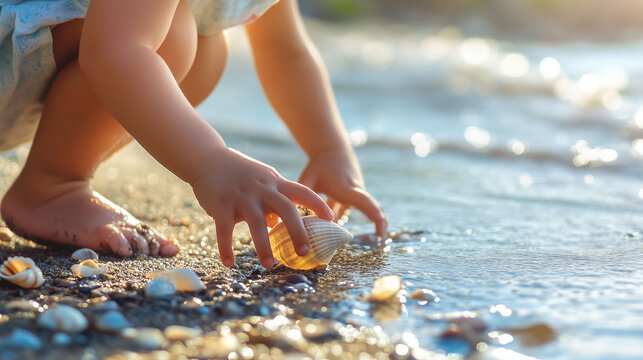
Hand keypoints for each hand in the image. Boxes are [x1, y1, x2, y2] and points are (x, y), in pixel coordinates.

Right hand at [191, 148, 333, 267]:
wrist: (208, 158)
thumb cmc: (240, 174)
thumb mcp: (262, 182)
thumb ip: (273, 201)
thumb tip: (280, 225)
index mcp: (274, 183)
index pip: (302, 191)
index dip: (318, 204)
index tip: (331, 218)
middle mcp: (261, 188)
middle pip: (286, 208)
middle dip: (297, 231)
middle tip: (304, 252)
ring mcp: (241, 196)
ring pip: (257, 222)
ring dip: (263, 245)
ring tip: (268, 265)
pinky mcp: (220, 204)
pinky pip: (224, 229)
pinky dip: (226, 247)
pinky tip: (229, 263)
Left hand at [299, 148, 386, 237]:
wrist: (331, 150)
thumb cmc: (319, 165)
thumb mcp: (308, 178)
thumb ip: (303, 195)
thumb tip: (296, 216)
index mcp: (346, 189)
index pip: (364, 202)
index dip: (374, 217)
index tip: (380, 232)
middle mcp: (355, 191)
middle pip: (371, 207)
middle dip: (378, 223)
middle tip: (380, 240)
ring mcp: (355, 193)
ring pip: (356, 211)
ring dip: (348, 222)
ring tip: (337, 237)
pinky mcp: (351, 196)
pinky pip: (347, 209)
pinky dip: (339, 216)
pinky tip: (326, 223)